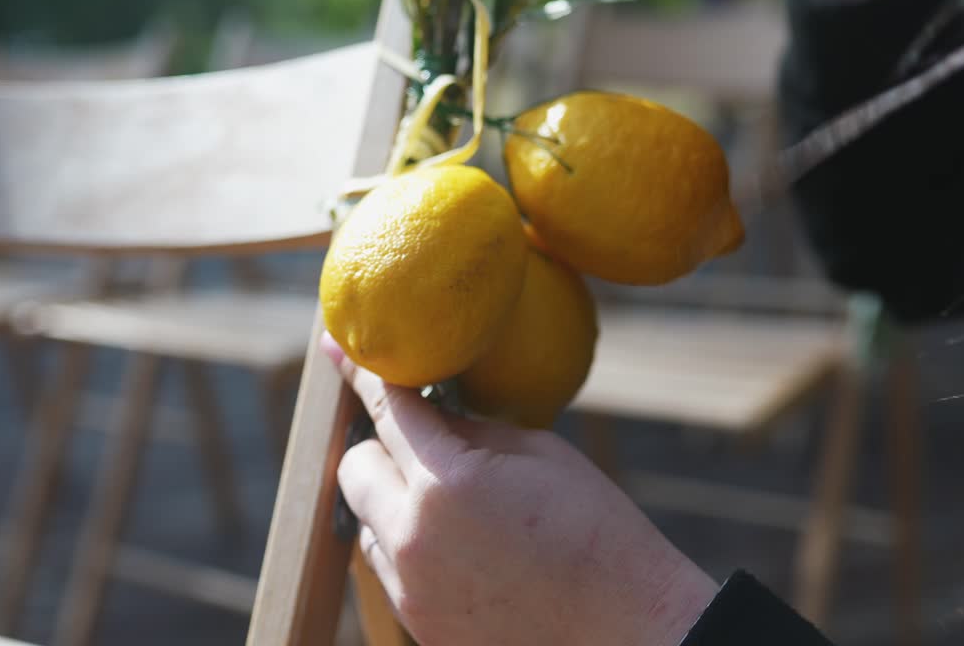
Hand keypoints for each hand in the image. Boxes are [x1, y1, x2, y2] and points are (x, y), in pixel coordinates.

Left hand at [323, 333, 717, 645]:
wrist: (628, 630)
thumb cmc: (597, 533)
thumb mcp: (540, 454)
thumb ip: (469, 431)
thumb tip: (429, 415)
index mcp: (446, 482)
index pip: (386, 409)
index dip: (359, 370)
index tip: (336, 346)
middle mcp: (413, 537)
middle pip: (354, 468)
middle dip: (380, 448)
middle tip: (425, 445)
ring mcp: (411, 588)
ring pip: (367, 521)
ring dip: (394, 503)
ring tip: (459, 510)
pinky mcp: (418, 625)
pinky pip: (390, 568)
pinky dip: (412, 547)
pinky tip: (466, 551)